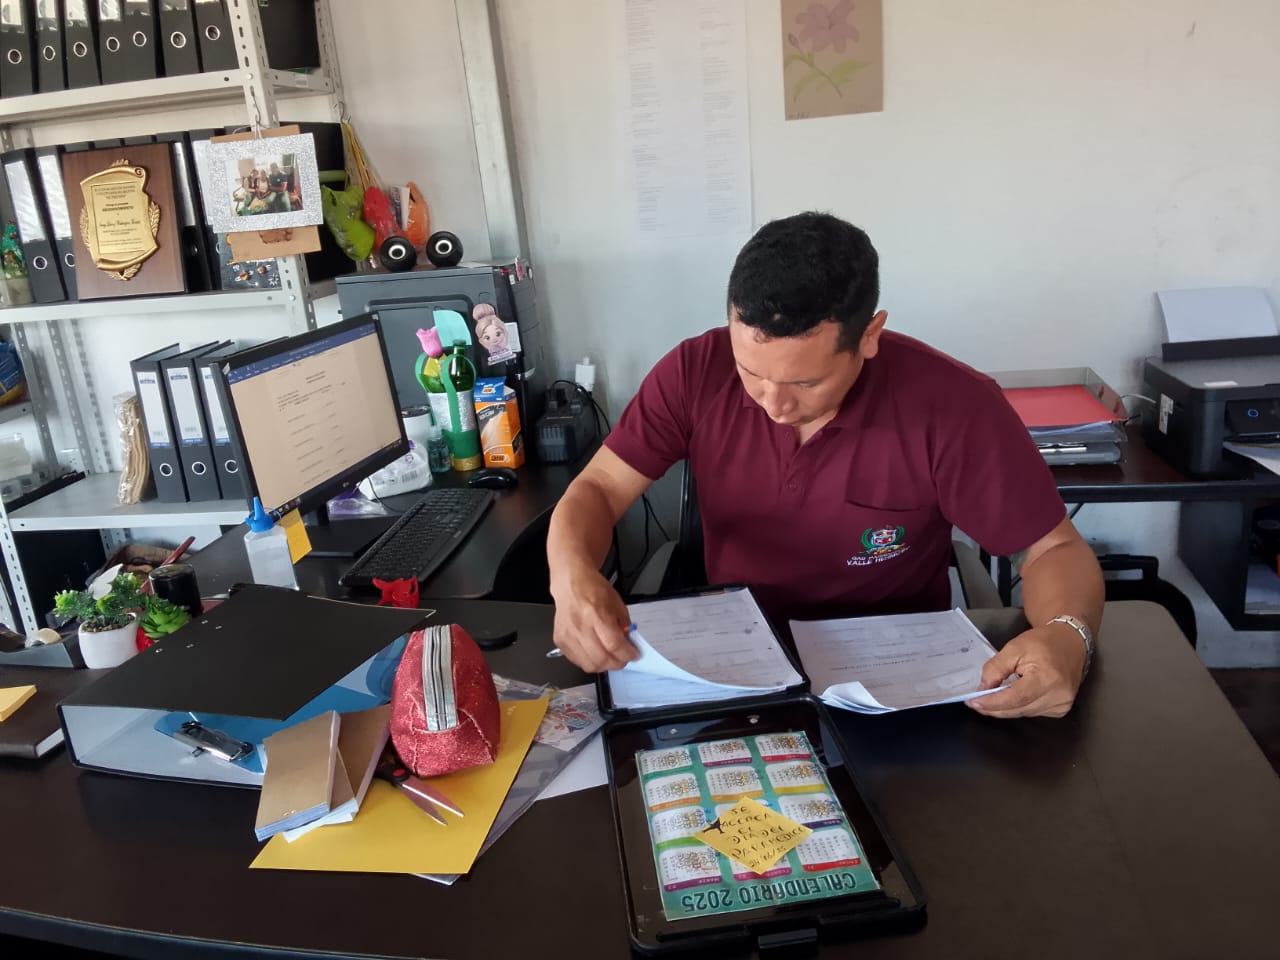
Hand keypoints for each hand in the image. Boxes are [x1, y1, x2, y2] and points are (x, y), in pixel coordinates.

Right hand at [550, 565, 637, 672]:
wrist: (571, 584)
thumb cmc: (593, 590)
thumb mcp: (617, 604)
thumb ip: (624, 627)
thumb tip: (629, 646)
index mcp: (596, 614)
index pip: (613, 644)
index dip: (627, 654)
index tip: (633, 655)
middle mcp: (580, 626)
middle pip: (601, 658)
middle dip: (617, 663)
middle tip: (623, 659)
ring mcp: (568, 635)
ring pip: (589, 665)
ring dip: (604, 665)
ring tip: (610, 657)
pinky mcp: (560, 641)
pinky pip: (577, 661)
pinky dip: (590, 661)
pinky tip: (595, 653)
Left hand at [967, 623, 1086, 718]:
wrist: (1069, 642)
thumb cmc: (1043, 642)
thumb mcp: (1014, 647)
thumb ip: (996, 668)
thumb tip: (983, 689)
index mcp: (1048, 677)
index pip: (1016, 697)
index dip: (993, 702)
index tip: (974, 702)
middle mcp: (1059, 695)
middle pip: (1019, 709)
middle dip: (994, 707)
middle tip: (976, 703)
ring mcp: (1062, 704)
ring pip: (1024, 713)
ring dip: (1005, 708)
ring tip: (990, 698)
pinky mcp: (1061, 708)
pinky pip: (1033, 712)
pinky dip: (1019, 707)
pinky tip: (1012, 697)